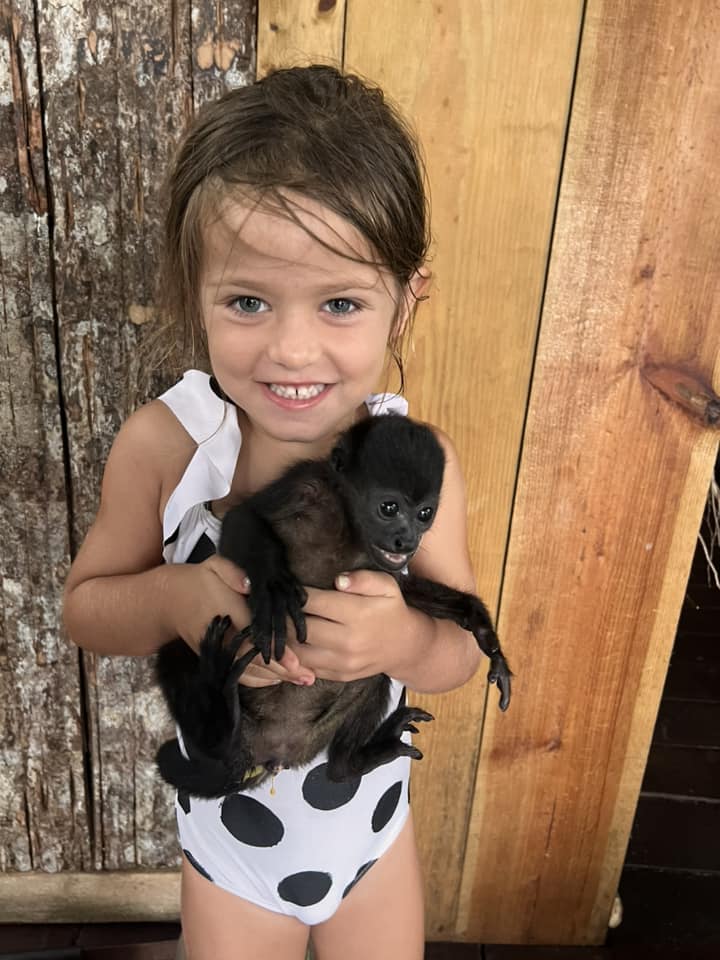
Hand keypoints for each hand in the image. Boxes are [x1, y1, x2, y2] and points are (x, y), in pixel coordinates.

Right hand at [163, 557, 313, 687]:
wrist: (169, 602)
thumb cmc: (199, 580)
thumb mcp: (214, 566)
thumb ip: (233, 572)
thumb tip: (249, 584)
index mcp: (227, 612)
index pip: (254, 634)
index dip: (275, 648)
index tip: (296, 661)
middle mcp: (224, 637)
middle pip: (255, 658)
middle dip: (282, 669)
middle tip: (307, 676)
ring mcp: (219, 652)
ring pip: (248, 670)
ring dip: (275, 677)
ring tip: (302, 679)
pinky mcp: (217, 660)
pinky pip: (238, 675)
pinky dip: (258, 679)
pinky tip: (278, 678)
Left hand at [294, 570, 424, 681]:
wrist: (404, 646)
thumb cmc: (391, 610)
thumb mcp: (387, 587)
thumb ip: (364, 579)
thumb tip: (339, 580)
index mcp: (358, 614)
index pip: (313, 603)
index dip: (295, 594)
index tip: (287, 589)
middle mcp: (348, 641)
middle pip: (300, 630)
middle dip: (284, 617)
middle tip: (278, 607)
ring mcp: (343, 663)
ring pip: (299, 653)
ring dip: (286, 639)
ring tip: (281, 625)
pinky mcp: (339, 676)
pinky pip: (308, 668)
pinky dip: (296, 657)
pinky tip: (293, 643)